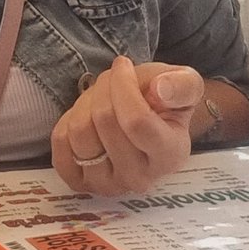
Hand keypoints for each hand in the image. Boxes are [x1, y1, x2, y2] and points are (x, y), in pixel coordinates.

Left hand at [51, 56, 201, 196]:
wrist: (147, 123)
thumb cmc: (166, 101)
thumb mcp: (187, 84)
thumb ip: (181, 85)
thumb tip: (160, 90)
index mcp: (171, 155)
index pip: (137, 121)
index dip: (123, 85)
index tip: (123, 64)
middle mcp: (140, 178)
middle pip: (104, 121)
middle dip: (105, 86)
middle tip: (113, 77)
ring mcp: (108, 185)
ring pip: (79, 131)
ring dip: (86, 101)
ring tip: (100, 96)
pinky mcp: (80, 183)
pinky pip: (60, 142)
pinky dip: (68, 120)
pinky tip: (87, 117)